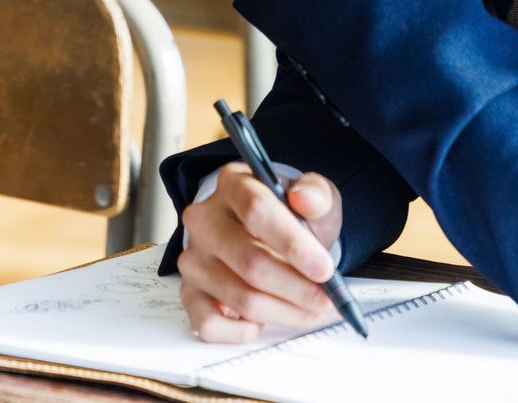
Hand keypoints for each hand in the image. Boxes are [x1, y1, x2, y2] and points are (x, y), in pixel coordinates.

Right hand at [178, 164, 345, 342]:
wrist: (270, 237)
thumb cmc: (290, 218)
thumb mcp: (314, 198)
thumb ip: (317, 194)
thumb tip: (305, 197)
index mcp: (233, 184)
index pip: (256, 210)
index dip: (293, 244)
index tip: (324, 269)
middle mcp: (205, 219)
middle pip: (250, 261)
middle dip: (298, 289)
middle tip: (327, 300)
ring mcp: (194, 257)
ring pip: (240, 297)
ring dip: (285, 312)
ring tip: (310, 311)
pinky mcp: (190, 290)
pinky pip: (209, 323)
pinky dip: (242, 331)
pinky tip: (262, 322)